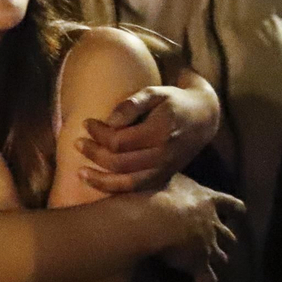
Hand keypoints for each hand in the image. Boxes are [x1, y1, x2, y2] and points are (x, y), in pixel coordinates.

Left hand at [79, 81, 219, 193]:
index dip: (99, 133)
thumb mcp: (155, 92)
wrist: (203, 118)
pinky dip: (115, 189)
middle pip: (119, 162)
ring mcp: (164, 169)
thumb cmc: (174, 101)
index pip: (120, 140)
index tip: (86, 123)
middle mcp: (163, 155)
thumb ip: (132, 104)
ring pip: (127, 183)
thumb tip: (110, 121)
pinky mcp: (163, 177)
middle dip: (94, 153)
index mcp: (160, 132)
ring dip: (100, 180)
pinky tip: (98, 183)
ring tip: (80, 173)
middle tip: (77, 143)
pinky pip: (136, 189)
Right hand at [152, 174, 241, 281]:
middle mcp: (214, 224)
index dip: (235, 208)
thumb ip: (176, 177)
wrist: (160, 217)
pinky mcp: (200, 263)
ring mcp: (210, 245)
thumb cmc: (162, 192)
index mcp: (210, 200)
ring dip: (219, 258)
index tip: (241, 211)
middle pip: (227, 234)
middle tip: (225, 242)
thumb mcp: (172, 178)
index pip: (230, 203)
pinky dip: (206, 281)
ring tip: (214, 263)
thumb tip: (169, 170)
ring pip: (221, 256)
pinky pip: (208, 277)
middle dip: (227, 239)